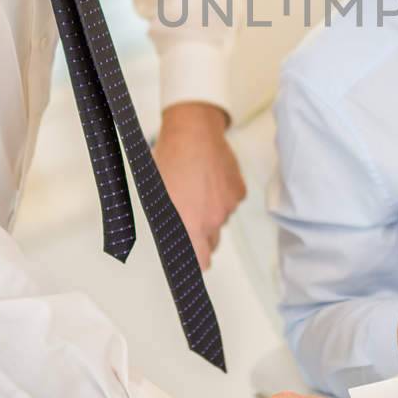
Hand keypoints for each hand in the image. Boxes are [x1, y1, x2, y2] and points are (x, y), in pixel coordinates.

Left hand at [152, 102, 244, 268]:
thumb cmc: (171, 159)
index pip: (200, 263)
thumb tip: (173, 244)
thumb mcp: (158, 197)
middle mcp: (212, 219)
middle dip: (201, 235)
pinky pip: (231, 203)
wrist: (193, 131)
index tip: (191, 266)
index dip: (195, 263)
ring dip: (211, 211)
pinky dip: (222, 196)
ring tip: (197, 189)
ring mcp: (228, 206)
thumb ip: (170, 226)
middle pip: (211, 243)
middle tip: (189, 217)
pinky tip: (210, 180)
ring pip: (221, 220)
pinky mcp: (239, 192)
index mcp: (189, 224)